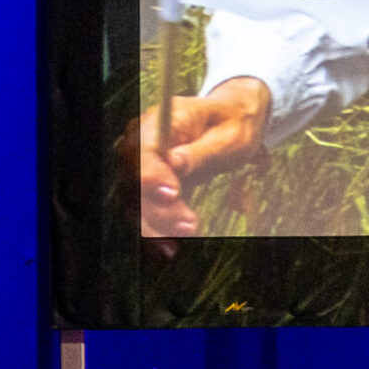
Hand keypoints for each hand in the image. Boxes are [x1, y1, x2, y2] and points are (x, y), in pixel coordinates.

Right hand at [127, 78, 270, 237]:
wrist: (234, 121)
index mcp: (162, 121)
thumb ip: (201, 150)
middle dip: (157, 207)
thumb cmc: (234, 123)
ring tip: (190, 233)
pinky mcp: (150, 185)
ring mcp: (143, 164)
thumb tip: (174, 162)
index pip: (142, 149)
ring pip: (135, 201)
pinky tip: (169, 247)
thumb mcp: (229, 134)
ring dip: (157, 224)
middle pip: (134, 179)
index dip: (150, 174)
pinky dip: (155, 230)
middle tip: (191, 225)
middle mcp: (143, 143)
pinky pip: (144, 211)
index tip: (172, 194)